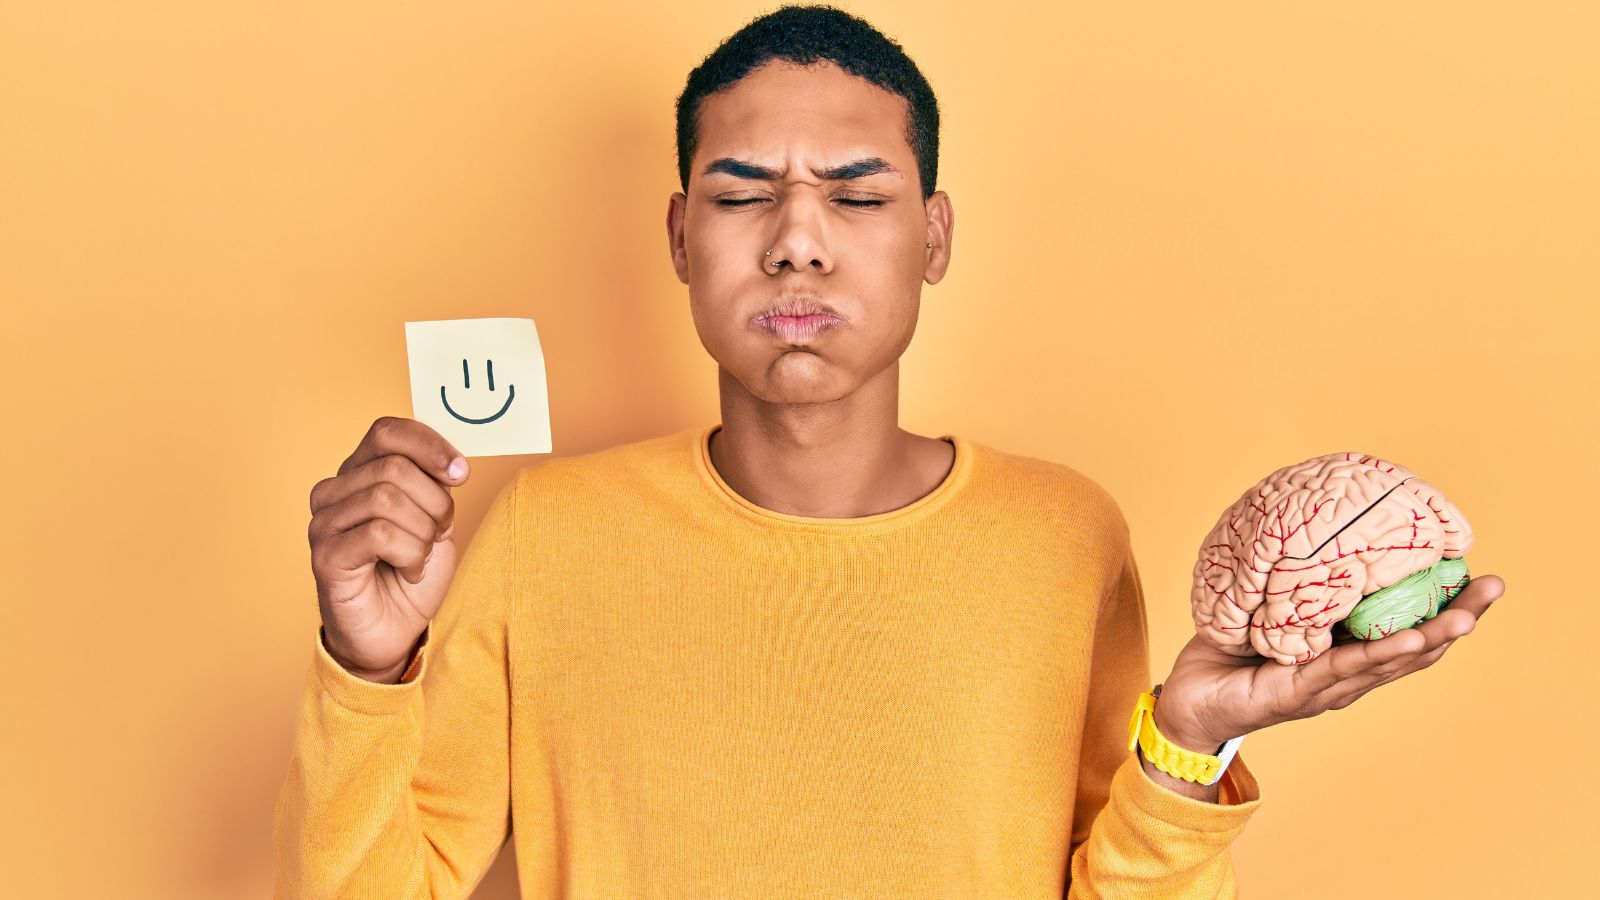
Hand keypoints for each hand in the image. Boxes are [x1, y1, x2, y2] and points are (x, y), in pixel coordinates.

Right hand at [307, 416, 469, 680]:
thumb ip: (435, 485)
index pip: (387, 432)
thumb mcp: (434, 519)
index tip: (460, 473)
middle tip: (439, 532)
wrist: (394, 631)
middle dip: (434, 502)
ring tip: (420, 556)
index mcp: (358, 474)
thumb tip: (453, 462)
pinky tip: (408, 571)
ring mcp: (324, 523)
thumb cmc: (410, 572)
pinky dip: (409, 554)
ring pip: (386, 499)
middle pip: (394, 468)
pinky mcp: (325, 556)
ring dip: (422, 532)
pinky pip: (379, 534)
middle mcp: (333, 492)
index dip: (429, 445)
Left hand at [1151, 574, 1505, 750]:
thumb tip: (1319, 531)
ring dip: (1431, 638)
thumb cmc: (1229, 653)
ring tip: (1465, 616)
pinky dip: (1376, 654)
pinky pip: (1340, 669)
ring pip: (1387, 661)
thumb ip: (1299, 585)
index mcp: (1345, 656)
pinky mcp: (1296, 694)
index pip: (1407, 630)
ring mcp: (1325, 689)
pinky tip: (1407, 638)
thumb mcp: (1271, 611)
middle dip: (1458, 619)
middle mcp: (1345, 676)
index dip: (1446, 607)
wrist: (1187, 700)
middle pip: (1413, 648)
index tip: (1482, 578)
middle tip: (1494, 588)